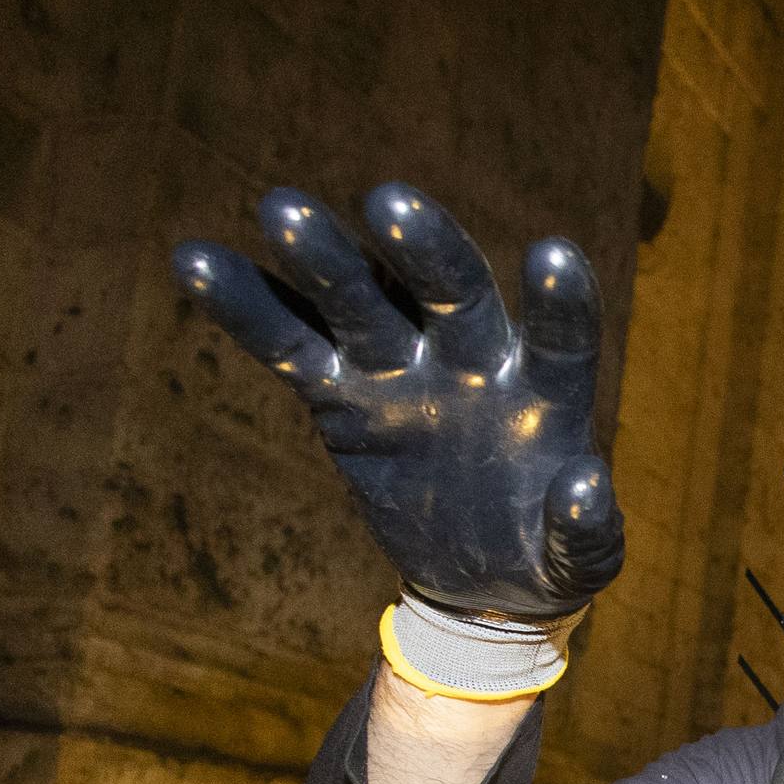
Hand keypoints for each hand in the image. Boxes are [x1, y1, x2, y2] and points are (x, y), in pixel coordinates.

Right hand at [173, 184, 621, 617]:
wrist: (481, 581)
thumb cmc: (546, 557)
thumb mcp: (580, 564)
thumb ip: (587, 531)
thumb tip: (584, 483)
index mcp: (544, 396)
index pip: (560, 340)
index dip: (559, 304)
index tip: (554, 255)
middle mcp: (473, 361)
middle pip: (452, 293)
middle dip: (425, 251)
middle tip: (391, 203)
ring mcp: (404, 373)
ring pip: (364, 305)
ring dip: (328, 261)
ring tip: (283, 209)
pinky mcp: (344, 398)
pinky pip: (290, 346)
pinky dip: (246, 307)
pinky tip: (196, 260)